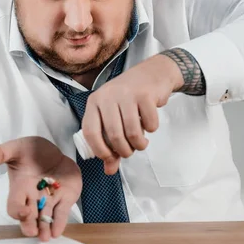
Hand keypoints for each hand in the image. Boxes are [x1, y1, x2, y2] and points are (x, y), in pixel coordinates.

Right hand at [0, 137, 81, 240]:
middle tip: (33, 232)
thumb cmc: (31, 151)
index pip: (14, 205)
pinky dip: (60, 223)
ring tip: (46, 237)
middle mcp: (33, 198)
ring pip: (45, 219)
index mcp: (20, 188)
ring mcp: (49, 200)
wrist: (52, 150)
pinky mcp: (64, 199)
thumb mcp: (16, 148)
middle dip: (30, 225)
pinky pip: (61, 213)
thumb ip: (2, 153)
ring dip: (45, 228)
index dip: (18, 211)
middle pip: (29, 218)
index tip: (24, 212)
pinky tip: (57, 232)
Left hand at [82, 54, 183, 173]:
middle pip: (114, 136)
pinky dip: (152, 129)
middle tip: (131, 151)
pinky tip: (150, 124)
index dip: (99, 150)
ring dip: (139, 144)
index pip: (90, 132)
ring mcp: (126, 94)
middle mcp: (107, 96)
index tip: (110, 158)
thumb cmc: (129, 99)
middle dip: (124, 151)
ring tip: (141, 142)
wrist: (152, 73)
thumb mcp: (115, 118)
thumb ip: (111, 145)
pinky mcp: (145, 95)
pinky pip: (149, 124)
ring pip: (132, 132)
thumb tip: (109, 171)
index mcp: (94, 102)